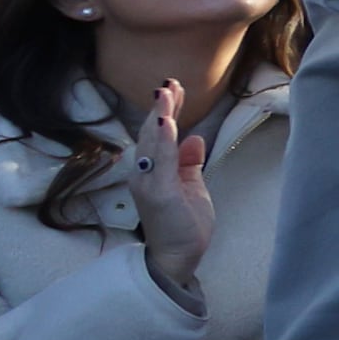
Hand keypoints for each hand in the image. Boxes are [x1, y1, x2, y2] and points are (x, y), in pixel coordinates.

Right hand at [124, 82, 213, 307]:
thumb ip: (188, 163)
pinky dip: (162, 142)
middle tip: (168, 83)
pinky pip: (160, 163)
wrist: (178, 256)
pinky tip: (166, 123)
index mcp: (154, 170)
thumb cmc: (183, 223)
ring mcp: (149, 183)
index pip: (158, 134)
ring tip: (165, 94)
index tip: (173, 88)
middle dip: (160, 107)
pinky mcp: (158, 194)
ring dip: (158, 117)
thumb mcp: (190, 186)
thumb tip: (194, 138)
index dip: (165, 110)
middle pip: (151, 133)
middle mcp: (145, 174)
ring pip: (152, 144)